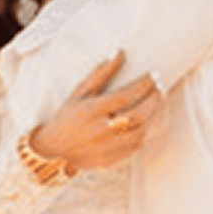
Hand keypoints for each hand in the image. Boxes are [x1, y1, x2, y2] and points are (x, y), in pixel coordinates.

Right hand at [25, 53, 160, 173]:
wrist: (54, 149)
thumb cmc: (68, 117)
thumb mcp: (80, 93)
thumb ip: (101, 74)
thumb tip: (120, 53)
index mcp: (90, 111)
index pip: (124, 97)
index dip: (142, 86)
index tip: (153, 77)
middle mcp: (99, 130)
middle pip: (136, 116)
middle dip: (152, 101)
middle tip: (158, 90)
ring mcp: (106, 147)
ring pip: (139, 132)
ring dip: (150, 117)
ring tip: (153, 104)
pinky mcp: (111, 159)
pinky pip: (135, 146)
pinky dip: (141, 133)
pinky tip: (143, 122)